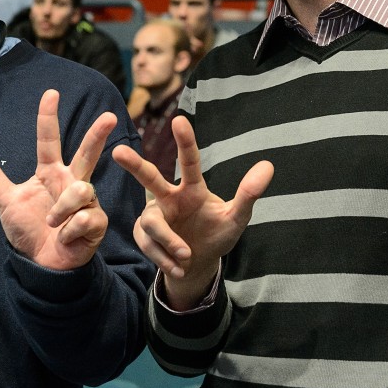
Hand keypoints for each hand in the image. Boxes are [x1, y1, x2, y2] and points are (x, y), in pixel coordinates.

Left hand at [0, 89, 116, 270]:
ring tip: (53, 223)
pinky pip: (85, 218)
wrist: (41, 264)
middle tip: (108, 117)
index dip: (48, 117)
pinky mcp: (96, 222)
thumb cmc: (28, 229)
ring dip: (62, 209)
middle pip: (87, 153)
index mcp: (50, 173)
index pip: (49, 140)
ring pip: (81, 190)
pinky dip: (69, 230)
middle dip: (98, 135)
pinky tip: (65, 237)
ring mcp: (87, 201)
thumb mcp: (6, 202)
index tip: (51, 93)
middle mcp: (71, 181)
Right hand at [112, 116, 272, 309]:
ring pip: (152, 223)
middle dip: (134, 165)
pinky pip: (150, 246)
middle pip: (149, 178)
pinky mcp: (144, 237)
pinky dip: (167, 259)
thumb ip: (248, 193)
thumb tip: (269, 165)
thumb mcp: (236, 217)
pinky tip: (180, 267)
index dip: (185, 142)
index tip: (179, 120)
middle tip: (118, 151)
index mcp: (192, 189)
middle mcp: (169, 198)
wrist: (199, 265)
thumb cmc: (217, 234)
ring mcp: (154, 217)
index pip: (189, 162)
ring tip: (186, 256)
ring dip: (169, 241)